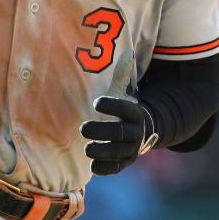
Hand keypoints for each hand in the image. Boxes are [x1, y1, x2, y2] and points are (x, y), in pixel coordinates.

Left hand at [79, 50, 158, 175]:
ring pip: (118, 152)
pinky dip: (104, 168)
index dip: (113, 105)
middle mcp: (136, 132)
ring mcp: (131, 149)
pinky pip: (116, 167)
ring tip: (87, 148)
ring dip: (102, 151)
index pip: (126, 109)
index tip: (96, 102)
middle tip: (82, 128)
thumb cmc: (121, 110)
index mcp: (135, 113)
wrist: (136, 132)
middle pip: (120, 132)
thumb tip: (128, 51)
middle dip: (102, 131)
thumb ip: (122, 75)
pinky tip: (92, 165)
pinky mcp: (124, 162)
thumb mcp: (122, 92)